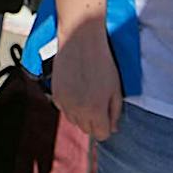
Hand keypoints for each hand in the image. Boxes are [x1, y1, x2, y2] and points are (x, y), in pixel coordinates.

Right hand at [51, 19, 122, 142]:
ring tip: (86, 94)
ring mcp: (64, 102)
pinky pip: (63, 109)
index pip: (102, 134)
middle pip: (87, 129)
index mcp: (95, 110)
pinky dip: (69, 104)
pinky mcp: (55, 93)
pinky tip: (75, 89)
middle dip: (94, 120)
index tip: (107, 113)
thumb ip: (115, 111)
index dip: (107, 125)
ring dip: (81, 114)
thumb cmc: (101, 61)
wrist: (80, 38)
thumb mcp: (116, 87)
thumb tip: (112, 129)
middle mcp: (78, 110)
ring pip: (74, 121)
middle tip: (97, 101)